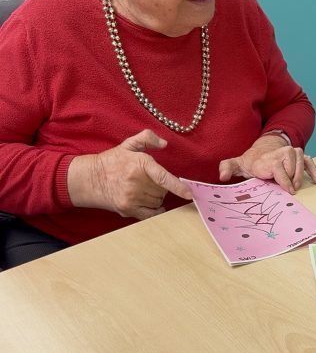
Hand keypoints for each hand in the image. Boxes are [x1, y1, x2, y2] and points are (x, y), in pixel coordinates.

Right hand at [68, 129, 191, 219]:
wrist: (89, 179)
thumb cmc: (112, 161)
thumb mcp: (128, 144)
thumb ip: (147, 138)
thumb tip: (164, 143)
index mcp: (139, 164)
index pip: (163, 177)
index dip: (178, 186)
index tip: (189, 193)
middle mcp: (136, 182)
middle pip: (163, 190)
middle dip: (161, 186)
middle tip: (149, 181)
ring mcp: (131, 197)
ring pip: (158, 201)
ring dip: (157, 197)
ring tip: (144, 189)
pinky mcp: (127, 209)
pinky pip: (150, 214)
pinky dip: (155, 211)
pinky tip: (153, 205)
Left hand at [218, 134, 315, 193]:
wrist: (262, 151)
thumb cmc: (251, 162)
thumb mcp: (237, 164)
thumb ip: (227, 168)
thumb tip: (222, 177)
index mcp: (268, 158)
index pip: (279, 168)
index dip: (283, 180)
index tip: (288, 191)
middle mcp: (282, 152)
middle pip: (292, 167)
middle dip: (291, 180)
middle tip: (288, 191)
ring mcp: (293, 153)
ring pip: (302, 162)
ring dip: (300, 176)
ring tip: (296, 187)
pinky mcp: (301, 157)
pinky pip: (310, 162)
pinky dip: (314, 171)